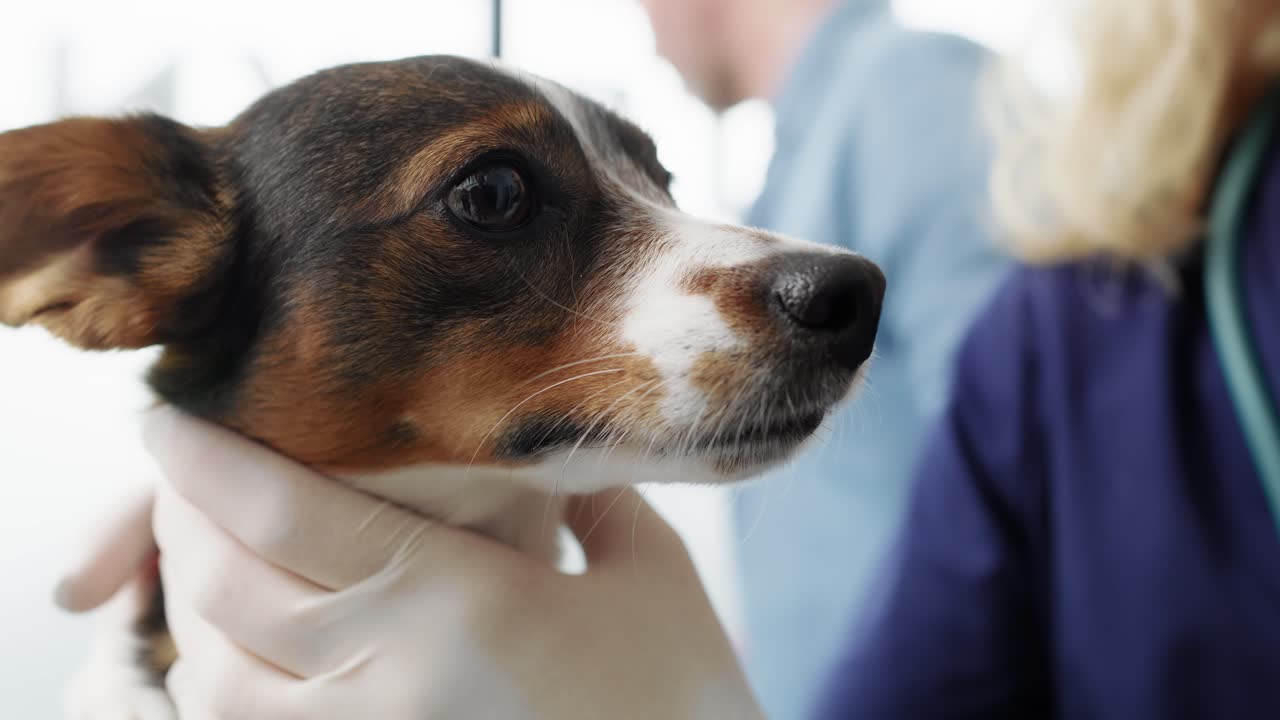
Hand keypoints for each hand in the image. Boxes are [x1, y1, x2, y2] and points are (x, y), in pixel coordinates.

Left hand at [143, 407, 763, 719]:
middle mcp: (388, 680)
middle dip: (179, 518)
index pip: (286, 513)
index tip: (167, 416)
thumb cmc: (688, 703)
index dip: (207, 458)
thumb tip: (545, 450)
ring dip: (185, 607)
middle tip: (178, 471)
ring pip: (214, 677)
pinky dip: (215, 689)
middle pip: (224, 589)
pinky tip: (233, 655)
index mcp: (456, 603)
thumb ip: (589, 498)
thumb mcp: (652, 577)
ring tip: (197, 555)